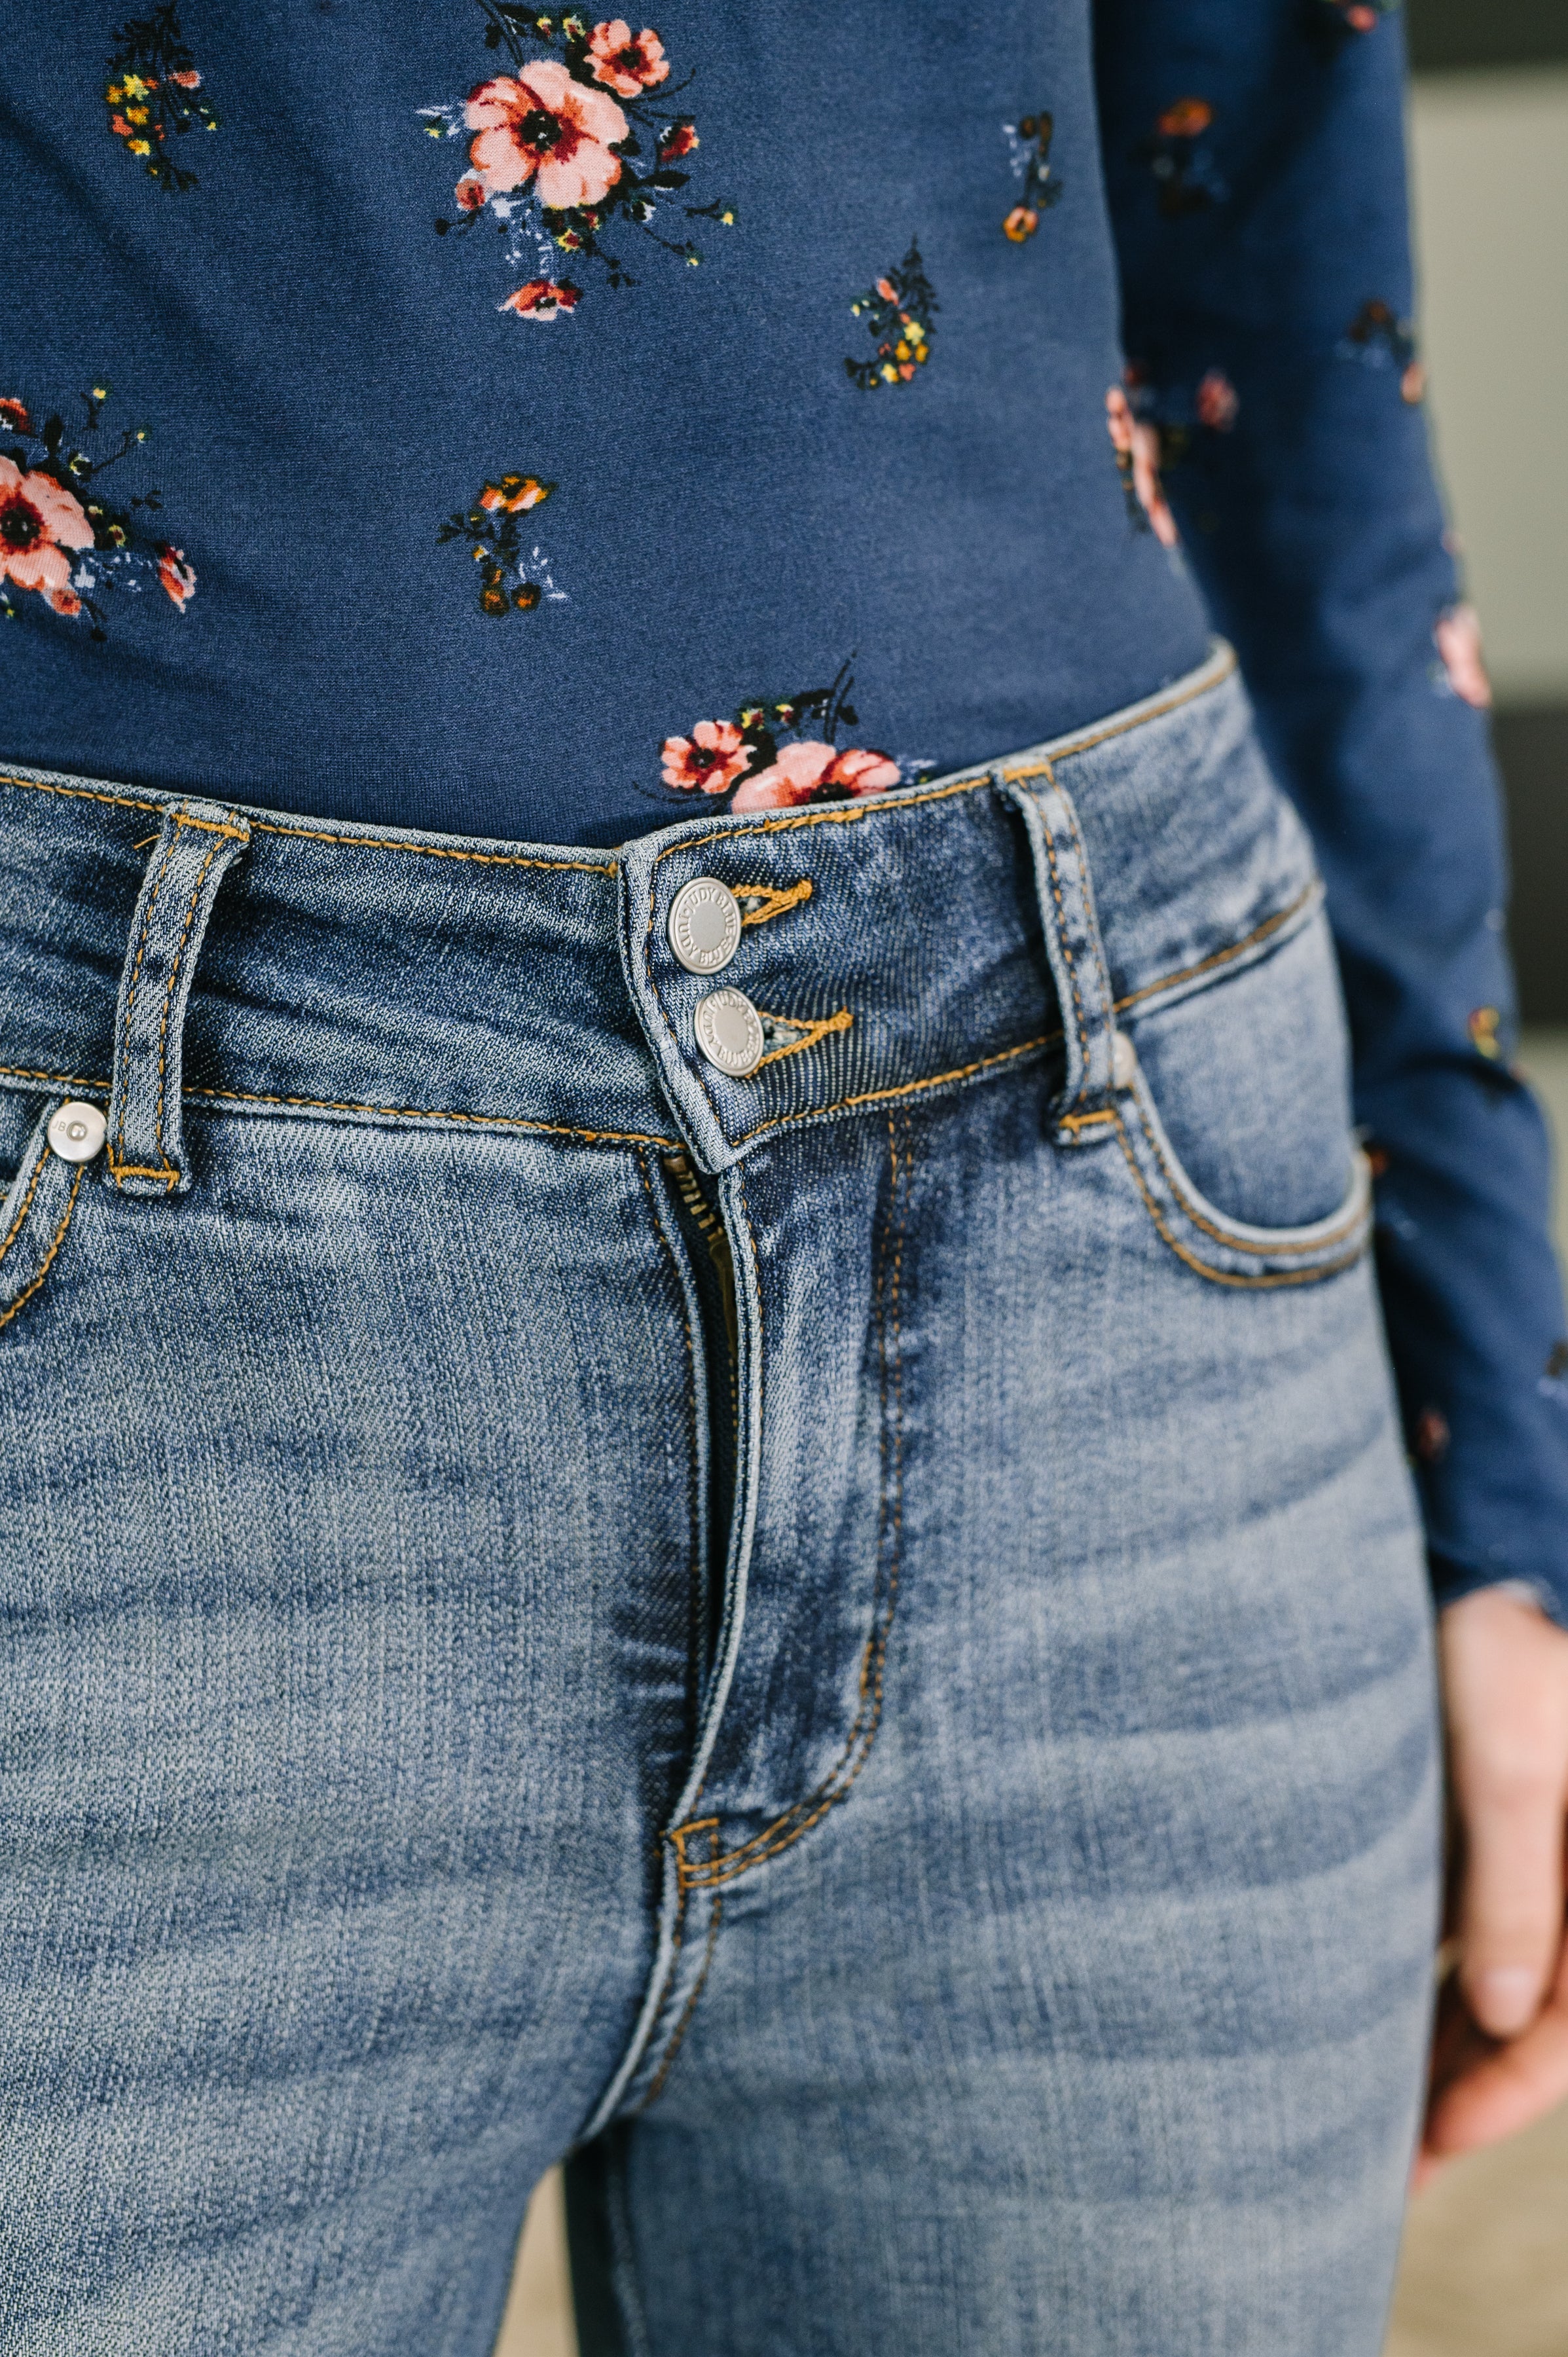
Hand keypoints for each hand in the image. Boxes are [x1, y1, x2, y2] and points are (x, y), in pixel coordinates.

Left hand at [1416, 1585, 1567, 2189]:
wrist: (1477, 1563)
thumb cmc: (1505, 1652)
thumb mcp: (1511, 1768)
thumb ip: (1514, 1887)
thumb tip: (1503, 2012)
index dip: (1506, 2096)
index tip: (1431, 2142)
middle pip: (1528, 2024)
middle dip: (1464, 2101)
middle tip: (1381, 2177)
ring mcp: (1528, 1869)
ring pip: (1491, 1991)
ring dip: (1440, 2057)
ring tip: (1360, 2129)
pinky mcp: (1478, 1840)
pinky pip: (1462, 1943)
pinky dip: (1424, 1993)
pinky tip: (1362, 2033)